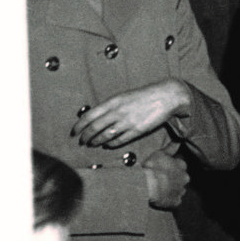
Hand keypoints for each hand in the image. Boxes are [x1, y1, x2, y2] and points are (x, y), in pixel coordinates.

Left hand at [71, 79, 190, 147]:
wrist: (165, 96)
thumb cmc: (145, 95)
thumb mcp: (125, 96)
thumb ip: (111, 106)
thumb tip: (96, 116)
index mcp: (114, 101)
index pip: (89, 115)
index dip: (79, 125)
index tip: (74, 131)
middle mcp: (118, 111)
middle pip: (95, 128)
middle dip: (86, 136)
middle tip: (82, 141)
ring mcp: (127, 122)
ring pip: (105, 136)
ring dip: (96, 141)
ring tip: (92, 144)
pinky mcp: (137, 130)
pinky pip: (119, 140)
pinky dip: (111, 144)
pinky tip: (108, 145)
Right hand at [142, 150, 189, 209]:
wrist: (146, 185)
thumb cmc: (152, 167)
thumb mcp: (160, 153)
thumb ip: (171, 147)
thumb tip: (179, 139)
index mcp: (182, 165)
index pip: (181, 165)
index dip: (173, 167)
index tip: (165, 169)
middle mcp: (185, 178)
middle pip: (182, 178)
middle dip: (175, 179)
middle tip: (163, 180)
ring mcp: (181, 190)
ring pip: (179, 189)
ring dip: (173, 189)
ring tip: (161, 189)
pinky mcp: (176, 202)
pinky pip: (175, 201)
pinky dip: (170, 200)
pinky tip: (162, 197)